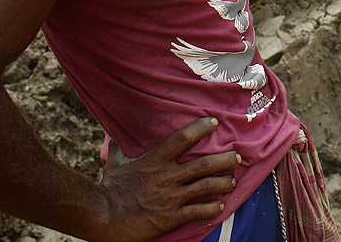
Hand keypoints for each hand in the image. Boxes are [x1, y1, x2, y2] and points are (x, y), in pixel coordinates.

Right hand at [95, 118, 239, 241]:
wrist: (103, 216)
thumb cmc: (109, 189)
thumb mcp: (115, 164)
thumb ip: (119, 149)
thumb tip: (112, 136)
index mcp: (155, 160)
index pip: (182, 138)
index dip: (200, 129)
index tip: (214, 123)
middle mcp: (167, 176)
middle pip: (202, 164)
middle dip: (223, 160)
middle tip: (237, 157)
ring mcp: (170, 197)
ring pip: (204, 187)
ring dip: (222, 182)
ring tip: (232, 180)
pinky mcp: (169, 217)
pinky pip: (196, 212)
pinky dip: (210, 208)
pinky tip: (220, 206)